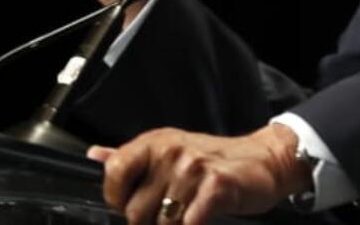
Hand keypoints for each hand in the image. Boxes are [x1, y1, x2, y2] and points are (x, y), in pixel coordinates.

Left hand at [88, 124, 310, 224]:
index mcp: (155, 142)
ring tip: (188, 215)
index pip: (114, 173)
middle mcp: (171, 151)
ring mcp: (194, 168)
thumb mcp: (171, 151)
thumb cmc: (215, 159)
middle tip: (170, 214)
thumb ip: (131, 158)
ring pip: (162, 224)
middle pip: (135, 211)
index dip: (118, 200)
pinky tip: (200, 219)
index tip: (132, 204)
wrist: (264, 160)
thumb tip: (95, 155)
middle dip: (150, 222)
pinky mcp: (215, 186)